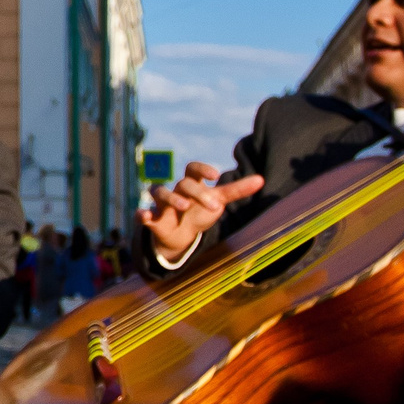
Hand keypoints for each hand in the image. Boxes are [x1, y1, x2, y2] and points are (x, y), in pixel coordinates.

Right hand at [140, 161, 263, 263]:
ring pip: (160, 191)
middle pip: (183, 183)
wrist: (180, 235)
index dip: (202, 169)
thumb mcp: (219, 200)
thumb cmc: (200, 211)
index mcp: (192, 183)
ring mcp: (162, 203)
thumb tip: (262, 179)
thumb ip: (237, 190)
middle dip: (197, 192)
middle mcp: (175, 190)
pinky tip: (145, 215)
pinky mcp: (151, 218)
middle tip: (214, 206)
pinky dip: (141, 213)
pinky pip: (141, 213)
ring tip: (185, 207)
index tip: (216, 176)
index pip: (193, 168)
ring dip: (172, 198)